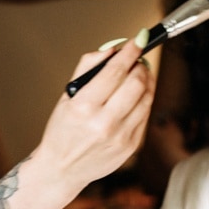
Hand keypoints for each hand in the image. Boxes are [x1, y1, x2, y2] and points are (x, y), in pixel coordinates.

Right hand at [33, 39, 154, 191]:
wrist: (62, 169)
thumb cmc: (63, 130)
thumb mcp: (68, 96)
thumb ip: (88, 68)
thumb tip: (112, 49)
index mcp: (83, 107)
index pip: (115, 71)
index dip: (131, 51)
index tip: (140, 38)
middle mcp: (103, 123)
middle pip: (136, 83)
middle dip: (140, 65)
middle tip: (137, 59)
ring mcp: (120, 136)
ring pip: (146, 98)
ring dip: (147, 81)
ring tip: (139, 74)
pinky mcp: (130, 146)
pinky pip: (145, 115)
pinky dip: (144, 99)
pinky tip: (137, 95)